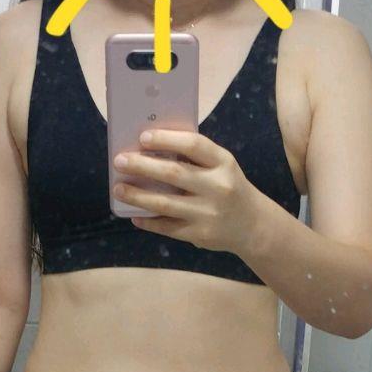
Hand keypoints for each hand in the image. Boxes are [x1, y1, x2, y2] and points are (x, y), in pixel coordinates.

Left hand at [113, 127, 261, 254]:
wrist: (253, 225)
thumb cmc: (228, 187)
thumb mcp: (221, 167)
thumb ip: (195, 157)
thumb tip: (149, 148)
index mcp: (223, 163)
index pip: (193, 145)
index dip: (166, 139)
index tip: (143, 137)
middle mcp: (218, 187)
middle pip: (174, 173)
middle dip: (142, 165)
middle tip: (119, 160)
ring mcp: (209, 213)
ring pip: (165, 203)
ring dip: (137, 195)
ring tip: (118, 188)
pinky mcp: (200, 234)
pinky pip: (167, 228)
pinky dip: (148, 222)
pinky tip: (134, 215)